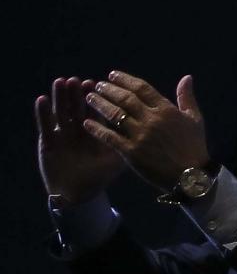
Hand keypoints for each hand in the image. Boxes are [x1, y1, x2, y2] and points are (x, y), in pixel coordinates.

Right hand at [35, 77, 125, 201]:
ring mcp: (63, 134)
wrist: (79, 193)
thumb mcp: (120, 158)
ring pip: (62, 110)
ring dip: (61, 96)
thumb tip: (157, 129)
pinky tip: (42, 100)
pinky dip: (43, 113)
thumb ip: (134, 142)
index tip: (104, 81)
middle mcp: (79, 128)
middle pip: (80, 105)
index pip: (101, 108)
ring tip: (61, 82)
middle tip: (81, 80)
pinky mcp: (47, 142)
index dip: (103, 96)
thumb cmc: (100, 175)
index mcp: (98, 129)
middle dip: (81, 92)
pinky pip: (45, 125)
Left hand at [81, 71, 209, 189]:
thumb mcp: (195, 119)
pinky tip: (86, 123)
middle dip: (109, 89)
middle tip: (98, 85)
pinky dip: (96, 129)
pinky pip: (109, 137)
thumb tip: (186, 77)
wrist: (190, 175)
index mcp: (167, 110)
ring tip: (89, 98)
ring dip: (99, 104)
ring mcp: (140, 136)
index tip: (112, 75)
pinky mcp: (131, 152)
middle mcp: (152, 119)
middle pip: (125, 99)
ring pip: (115, 114)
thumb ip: (186, 97)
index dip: (125, 80)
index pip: (142, 88)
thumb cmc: (193, 146)